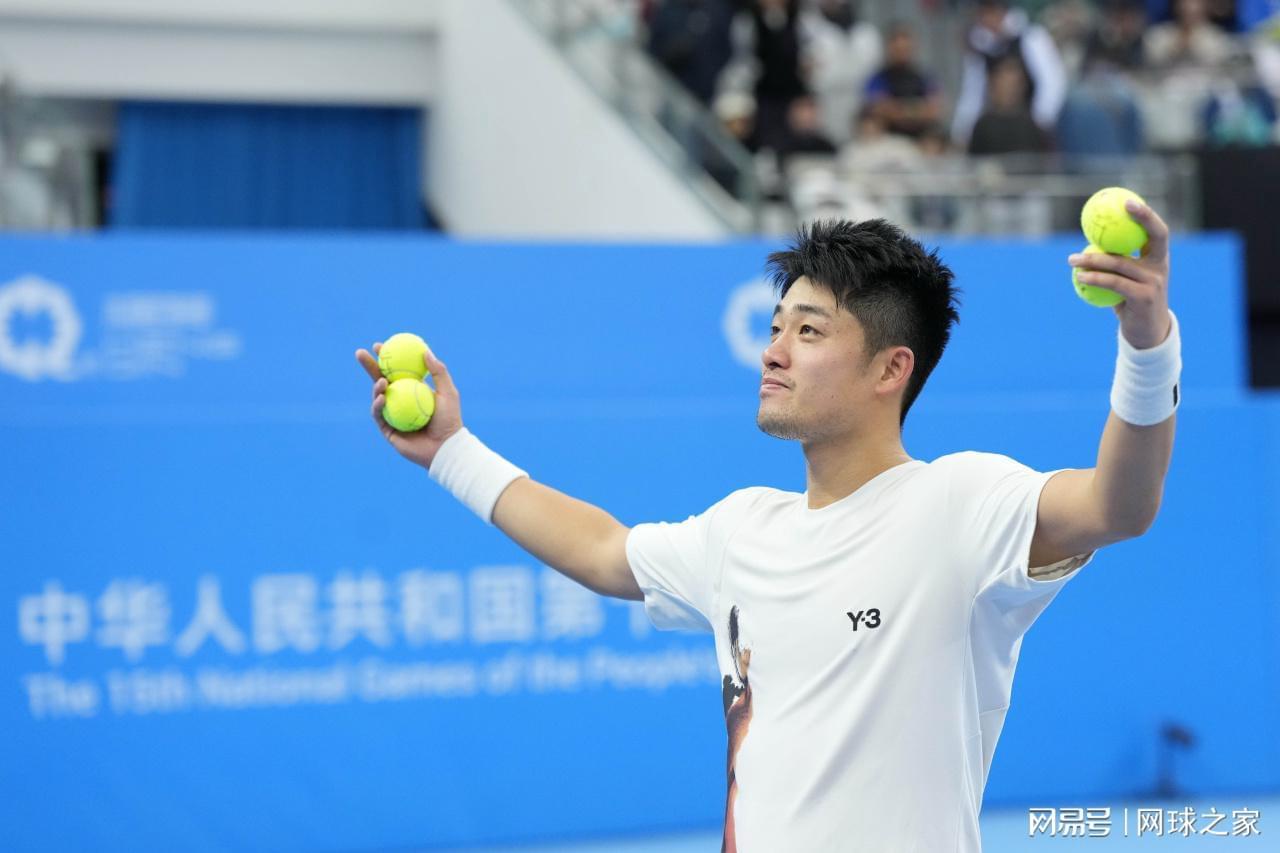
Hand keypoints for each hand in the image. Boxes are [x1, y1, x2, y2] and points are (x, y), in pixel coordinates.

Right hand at [355, 341, 462, 469]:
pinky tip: (381, 397)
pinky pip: (379, 415)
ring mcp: (392, 415)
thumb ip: (438, 371)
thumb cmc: (450, 420)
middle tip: (360, 353)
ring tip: (381, 381)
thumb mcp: (448, 392)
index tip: (379, 346)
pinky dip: (378, 405)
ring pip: (377, 396)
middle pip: (380, 380)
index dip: (386, 358)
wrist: (445, 447)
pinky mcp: (388, 430)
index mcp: (412, 390)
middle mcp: (400, 401)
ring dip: (376, 386)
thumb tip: (425, 351)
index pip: (396, 371)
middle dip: (369, 366)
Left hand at [1068, 199, 1172, 349]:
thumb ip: (1116, 265)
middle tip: (1104, 217)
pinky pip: (1114, 283)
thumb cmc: (1133, 303)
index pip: (1158, 231)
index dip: (1146, 215)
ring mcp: (1154, 282)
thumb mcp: (1128, 281)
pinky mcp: (1144, 296)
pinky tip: (1078, 276)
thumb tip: (1088, 245)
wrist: (1148, 333)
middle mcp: (1160, 267)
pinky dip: (1094, 278)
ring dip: (1092, 259)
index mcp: (1159, 259)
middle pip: (1150, 237)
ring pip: (1120, 263)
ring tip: (1072, 259)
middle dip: (1138, 219)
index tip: (1128, 202)